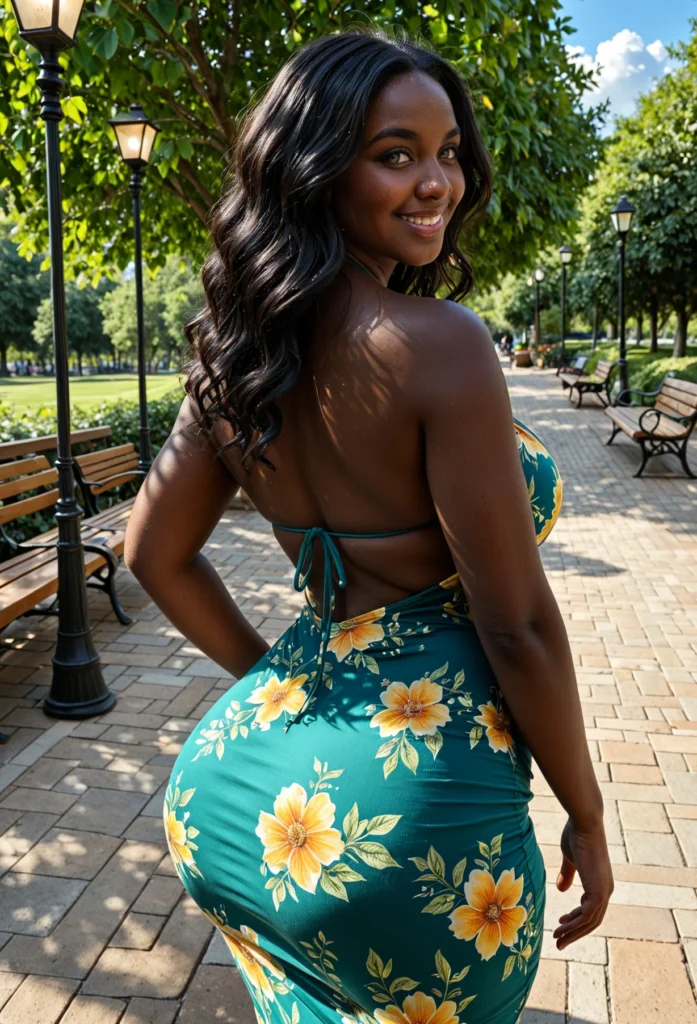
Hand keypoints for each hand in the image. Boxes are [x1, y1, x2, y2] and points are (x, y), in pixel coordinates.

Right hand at [553, 818, 613, 949]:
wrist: (585, 823)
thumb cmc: (576, 835)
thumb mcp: (570, 858)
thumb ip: (568, 874)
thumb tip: (561, 889)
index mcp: (600, 883)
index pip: (591, 910)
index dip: (576, 920)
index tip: (561, 923)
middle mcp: (605, 890)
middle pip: (592, 921)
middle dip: (575, 933)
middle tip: (559, 942)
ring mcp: (604, 892)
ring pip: (590, 922)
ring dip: (573, 933)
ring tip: (557, 939)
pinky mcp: (599, 892)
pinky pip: (587, 916)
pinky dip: (575, 925)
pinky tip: (562, 928)